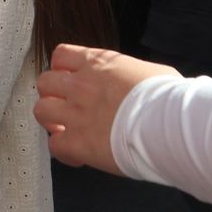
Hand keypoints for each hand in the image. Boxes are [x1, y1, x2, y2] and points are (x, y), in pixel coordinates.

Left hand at [34, 44, 180, 173]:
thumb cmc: (170, 99)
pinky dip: (64, 152)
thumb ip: (131, 76)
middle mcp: (82, 85)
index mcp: (98, 64)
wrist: (171, 125)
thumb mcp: (151, 72)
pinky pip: (55, 146)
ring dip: (51, 121)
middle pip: (45, 83)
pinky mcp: (79, 142)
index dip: (62, 69)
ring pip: (41, 111)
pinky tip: (78, 155)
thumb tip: (136, 83)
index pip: (61, 55)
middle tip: (66, 108)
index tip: (69, 80)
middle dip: (53, 95)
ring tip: (66, 130)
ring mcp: (77, 113)